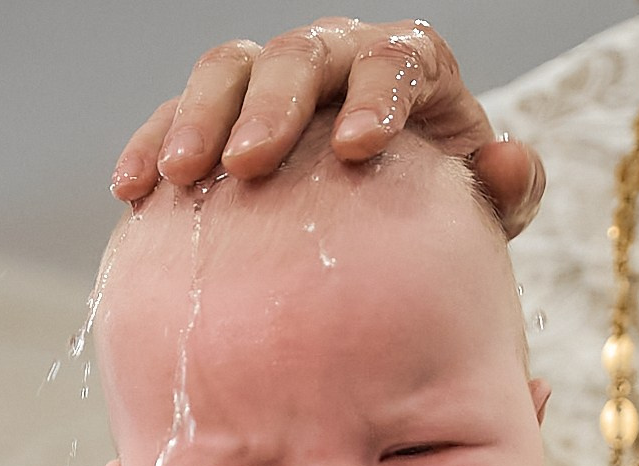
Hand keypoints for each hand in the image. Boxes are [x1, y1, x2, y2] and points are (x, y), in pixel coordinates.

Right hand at [113, 18, 543, 237]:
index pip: (396, 57)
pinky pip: (173, 114)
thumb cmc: (429, 220)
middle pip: (302, 55)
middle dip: (273, 106)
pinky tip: (130, 191)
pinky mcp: (215, 119)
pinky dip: (149, 144)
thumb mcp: (478, 216)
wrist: (370, 237)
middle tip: (250, 165)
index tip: (361, 149)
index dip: (378, 95)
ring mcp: (268, 84)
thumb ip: (504, 193)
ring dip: (199, 116)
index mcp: (407, 68)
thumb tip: (508, 161)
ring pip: (229, 68)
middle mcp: (335, 60)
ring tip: (180, 175)